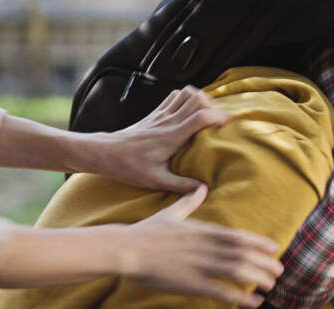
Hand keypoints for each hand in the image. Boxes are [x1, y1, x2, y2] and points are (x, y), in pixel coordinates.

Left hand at [70, 86, 228, 192]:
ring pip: (186, 93)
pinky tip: (189, 111)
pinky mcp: (155, 113)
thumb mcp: (156, 180)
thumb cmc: (130, 167)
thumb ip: (181, 185)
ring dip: (200, 99)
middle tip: (220, 120)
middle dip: (214, 105)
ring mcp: (161, 114)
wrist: (106, 153)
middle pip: (197, 98)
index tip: (227, 125)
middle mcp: (168, 121)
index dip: (218, 116)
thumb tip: (204, 190)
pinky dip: (187, 98)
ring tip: (208, 114)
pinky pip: (174, 96)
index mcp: (172, 137)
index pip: (200, 116)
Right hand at [118, 185, 283, 308]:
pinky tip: (253, 302)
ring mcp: (199, 265)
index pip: (239, 235)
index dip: (259, 242)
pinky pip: (221, 291)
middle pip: (244, 253)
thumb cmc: (147, 230)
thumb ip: (189, 201)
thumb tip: (200, 187)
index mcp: (202, 230)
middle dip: (265, 262)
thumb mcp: (171, 212)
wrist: (127, 248)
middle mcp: (206, 246)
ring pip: (237, 270)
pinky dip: (239, 296)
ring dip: (258, 278)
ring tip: (271, 285)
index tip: (275, 247)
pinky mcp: (190, 283)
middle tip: (280, 270)